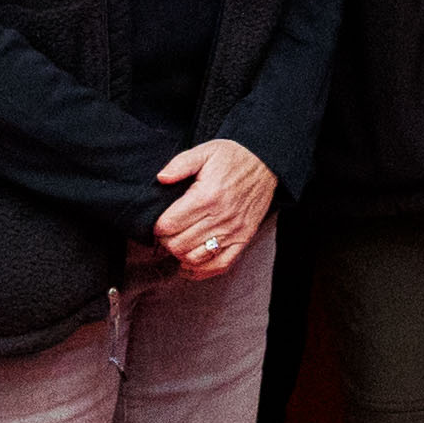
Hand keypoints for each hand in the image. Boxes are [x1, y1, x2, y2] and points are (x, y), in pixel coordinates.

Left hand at [153, 141, 275, 277]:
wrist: (266, 163)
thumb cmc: (233, 158)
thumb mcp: (205, 151)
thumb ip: (180, 164)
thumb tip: (161, 179)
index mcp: (206, 196)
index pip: (169, 225)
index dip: (158, 227)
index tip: (159, 222)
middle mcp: (220, 217)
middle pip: (179, 245)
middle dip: (166, 242)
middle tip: (167, 234)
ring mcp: (233, 231)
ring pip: (194, 258)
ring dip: (180, 255)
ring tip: (178, 245)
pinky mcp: (243, 239)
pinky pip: (220, 265)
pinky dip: (201, 271)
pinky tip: (189, 265)